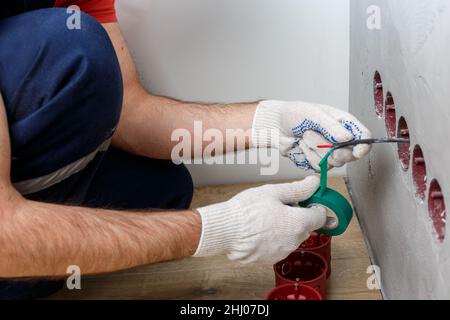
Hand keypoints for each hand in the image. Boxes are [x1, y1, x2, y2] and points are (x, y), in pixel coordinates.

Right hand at [193, 176, 325, 263]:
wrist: (225, 231)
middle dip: (297, 216)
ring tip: (265, 217)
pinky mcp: (270, 259)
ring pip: (292, 237)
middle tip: (278, 205)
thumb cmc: (247, 210)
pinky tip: (259, 230)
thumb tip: (314, 184)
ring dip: (285, 228)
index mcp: (298, 223)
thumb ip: (298, 189)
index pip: (320, 216)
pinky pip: (278, 246)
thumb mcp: (273, 192)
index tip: (306, 200)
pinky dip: (273, 238)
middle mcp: (294, 241)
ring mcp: (282, 252)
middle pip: (305, 227)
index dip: (314, 206)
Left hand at [252, 100, 371, 170]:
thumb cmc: (293, 114)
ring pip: (333, 162)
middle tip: (313, 137)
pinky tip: (301, 147)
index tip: (356, 150)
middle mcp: (339, 139)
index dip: (363, 145)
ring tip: (304, 136)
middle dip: (331, 149)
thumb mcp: (313, 114)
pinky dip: (308, 157)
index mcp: (343, 123)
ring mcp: (329, 152)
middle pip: (350, 155)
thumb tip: (348, 138)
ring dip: (315, 150)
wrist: (275, 127)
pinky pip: (320, 167)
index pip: (363, 136)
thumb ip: (331, 126)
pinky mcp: (318, 162)